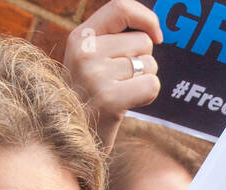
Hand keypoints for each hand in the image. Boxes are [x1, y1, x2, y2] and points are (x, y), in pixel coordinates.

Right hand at [63, 0, 163, 149]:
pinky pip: (151, 85)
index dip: (146, 17)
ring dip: (143, 80)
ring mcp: (95, 75)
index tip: (157, 35)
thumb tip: (153, 30)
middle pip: (143, 41)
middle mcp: (85, 52)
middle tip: (120, 82)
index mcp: (80, 37)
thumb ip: (113, 40)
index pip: (120, 7)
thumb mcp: (90, 61)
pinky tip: (128, 104)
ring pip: (149, 64)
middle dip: (143, 62)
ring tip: (120, 94)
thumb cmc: (89, 97)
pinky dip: (147, 96)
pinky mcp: (109, 99)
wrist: (68, 140)